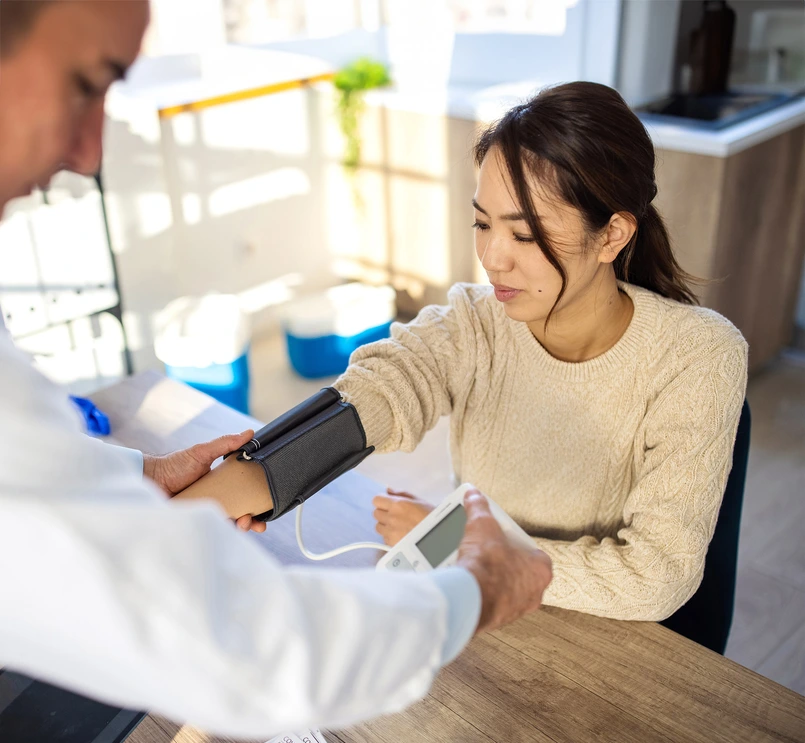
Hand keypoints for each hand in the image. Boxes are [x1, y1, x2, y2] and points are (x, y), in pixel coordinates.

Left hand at [144, 430, 265, 533]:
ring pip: (229, 524)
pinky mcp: (196, 523)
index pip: (245, 495)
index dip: (258, 503)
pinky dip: (223, 532)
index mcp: (223, 484)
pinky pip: (213, 530)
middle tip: (257, 525)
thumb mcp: (202, 452)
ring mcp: (207, 513)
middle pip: (241, 513)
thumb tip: (250, 432)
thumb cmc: (174, 465)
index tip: (267, 509)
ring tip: (242, 525)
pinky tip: (228, 529)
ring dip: (241, 527)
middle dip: (253, 522)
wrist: (150, 480)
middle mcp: (217, 500)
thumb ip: (226, 443)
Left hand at [373, 487, 434, 545]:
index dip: (382, 501)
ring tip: (397, 526)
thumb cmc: (432, 519)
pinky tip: (400, 534)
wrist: (439, 537)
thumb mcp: (419, 500)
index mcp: (398, 505)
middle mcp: (392, 518)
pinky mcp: (392, 544)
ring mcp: (391, 532)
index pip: (376, 500)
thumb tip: (388, 490)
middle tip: (394, 515)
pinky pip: (384, 538)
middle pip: (376, 513)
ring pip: (378, 527)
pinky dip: (390, 536)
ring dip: (385, 525)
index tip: (386, 503)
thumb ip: (400, 493)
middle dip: (384, 513)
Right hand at [456, 490, 551, 633]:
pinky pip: (493, 605)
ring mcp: (516, 610)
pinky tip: (471, 585)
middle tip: (491, 554)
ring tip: (478, 569)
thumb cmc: (486, 563)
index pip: (536, 554)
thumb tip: (474, 495)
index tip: (507, 540)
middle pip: (522, 574)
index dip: (520, 545)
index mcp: (540, 570)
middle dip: (507, 564)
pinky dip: (484, 595)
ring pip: (509, 592)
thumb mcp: (482, 525)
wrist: (468, 597)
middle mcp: (533, 594)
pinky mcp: (498, 621)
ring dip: (496, 582)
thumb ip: (479, 508)